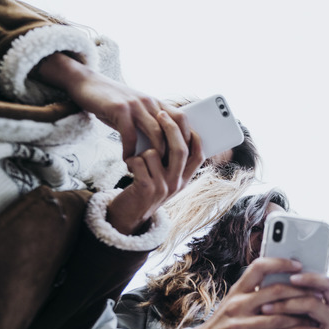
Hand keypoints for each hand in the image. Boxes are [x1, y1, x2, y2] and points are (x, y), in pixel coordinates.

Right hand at [33, 53, 191, 157]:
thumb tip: (162, 149)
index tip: (186, 157)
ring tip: (151, 168)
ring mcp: (136, 105)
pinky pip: (130, 134)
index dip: (187, 138)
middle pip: (173, 127)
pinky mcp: (120, 109)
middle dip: (175, 150)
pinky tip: (127, 160)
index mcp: (157, 103)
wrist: (86, 84)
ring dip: (155, 154)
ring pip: (155, 132)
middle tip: (171, 169)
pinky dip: (130, 151)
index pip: (182, 119)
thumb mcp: (135, 111)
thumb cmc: (112, 102)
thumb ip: (149, 124)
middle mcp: (150, 102)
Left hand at [106, 111, 203, 234]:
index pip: (199, 155)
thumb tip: (175, 131)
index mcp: (185, 180)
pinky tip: (129, 168)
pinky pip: (139, 161)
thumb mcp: (165, 178)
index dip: (194, 136)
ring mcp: (163, 187)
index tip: (186, 121)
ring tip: (138, 161)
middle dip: (170, 128)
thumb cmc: (145, 189)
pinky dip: (131, 160)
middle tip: (160, 114)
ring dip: (142, 152)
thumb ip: (172, 161)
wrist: (129, 215)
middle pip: (180, 149)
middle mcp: (177, 184)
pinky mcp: (146, 189)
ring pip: (154, 153)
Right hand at [180, 258, 308, 328]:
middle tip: (318, 296)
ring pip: (277, 319)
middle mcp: (237, 305)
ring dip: (299, 320)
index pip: (259, 267)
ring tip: (315, 320)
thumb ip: (255, 292)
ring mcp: (238, 326)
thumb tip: (285, 281)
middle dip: (300, 293)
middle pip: (274, 292)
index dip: (280, 262)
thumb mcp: (234, 302)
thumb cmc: (222, 324)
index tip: (298, 264)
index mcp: (237, 290)